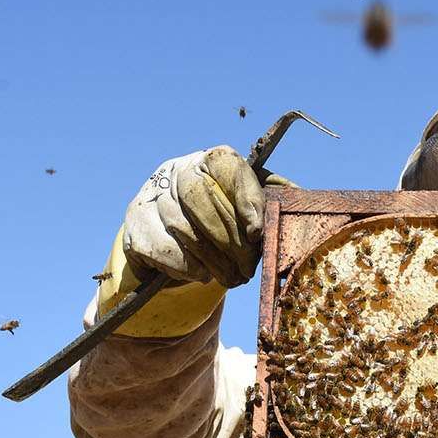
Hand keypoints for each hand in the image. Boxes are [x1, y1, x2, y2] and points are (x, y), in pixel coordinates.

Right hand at [122, 146, 288, 288]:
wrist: (173, 239)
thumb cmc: (222, 218)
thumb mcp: (248, 204)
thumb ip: (272, 199)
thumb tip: (301, 201)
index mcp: (210, 159)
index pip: (227, 166)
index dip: (244, 197)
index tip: (258, 231)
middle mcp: (176, 170)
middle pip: (201, 198)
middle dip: (229, 239)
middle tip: (248, 267)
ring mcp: (150, 195)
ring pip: (182, 226)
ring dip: (212, 258)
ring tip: (232, 278)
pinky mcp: (136, 224)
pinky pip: (161, 247)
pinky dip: (185, 265)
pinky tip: (202, 275)